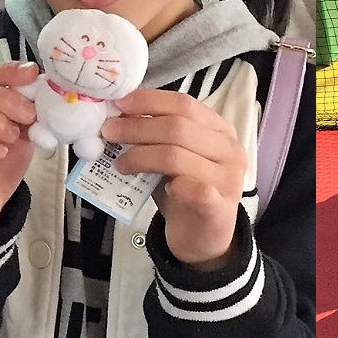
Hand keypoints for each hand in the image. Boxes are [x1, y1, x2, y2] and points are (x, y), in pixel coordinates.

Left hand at [107, 89, 248, 269]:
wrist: (202, 235)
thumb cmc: (184, 190)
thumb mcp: (170, 156)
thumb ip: (154, 135)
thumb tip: (119, 115)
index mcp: (218, 129)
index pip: (183, 104)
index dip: (149, 101)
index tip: (119, 103)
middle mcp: (228, 149)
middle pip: (178, 127)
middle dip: (137, 128)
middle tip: (109, 132)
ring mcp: (228, 178)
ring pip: (178, 156)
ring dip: (141, 156)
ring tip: (120, 163)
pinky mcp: (220, 207)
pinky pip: (197, 190)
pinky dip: (175, 185)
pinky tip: (162, 186)